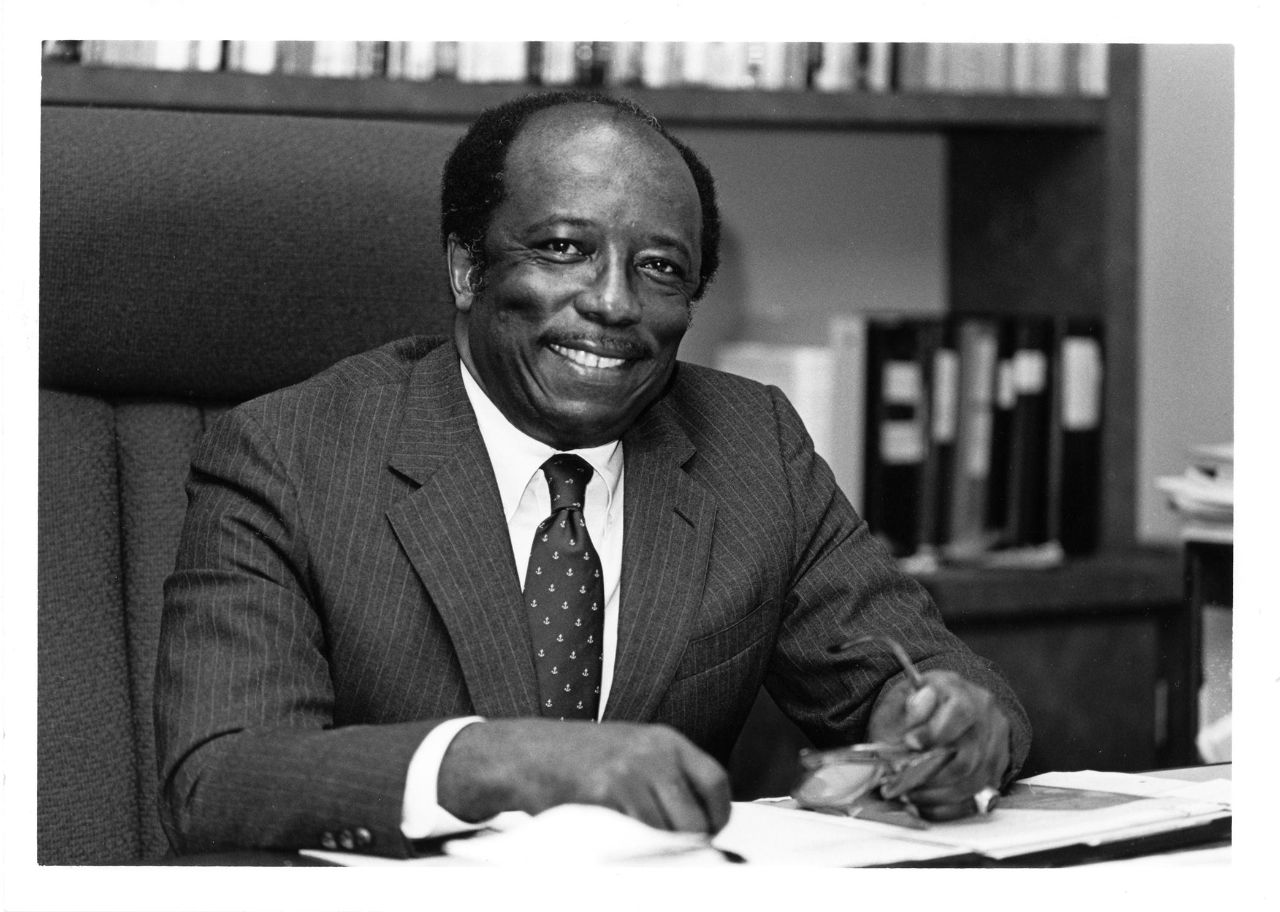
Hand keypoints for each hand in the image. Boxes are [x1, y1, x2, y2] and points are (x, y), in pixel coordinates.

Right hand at [437, 719, 731, 833]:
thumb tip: (700, 819)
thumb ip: (667, 775)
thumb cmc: (581, 758)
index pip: (716, 781)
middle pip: (693, 816)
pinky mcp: (604, 795)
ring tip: (638, 844)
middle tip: (674, 850)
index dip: (717, 814)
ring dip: (656, 847)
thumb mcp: (634, 750)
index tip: (708, 832)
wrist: (527, 753)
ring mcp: (628, 773)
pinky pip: (634, 836)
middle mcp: (653, 753)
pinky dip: (631, 847)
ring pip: (665, 833)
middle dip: (687, 840)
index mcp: (666, 740)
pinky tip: (618, 841)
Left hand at [868, 670, 1010, 819]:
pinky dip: (948, 808)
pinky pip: (977, 797)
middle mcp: (986, 716)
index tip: (910, 744)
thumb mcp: (902, 699)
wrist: (937, 715)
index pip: (959, 713)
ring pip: (973, 782)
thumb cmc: (914, 710)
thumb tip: (919, 704)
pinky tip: (924, 806)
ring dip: (937, 795)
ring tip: (909, 796)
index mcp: (961, 692)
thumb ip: (908, 705)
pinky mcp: (997, 770)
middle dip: (932, 776)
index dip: (935, 732)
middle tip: (902, 783)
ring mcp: (996, 744)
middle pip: (969, 757)